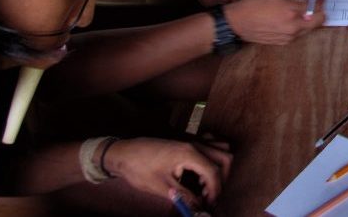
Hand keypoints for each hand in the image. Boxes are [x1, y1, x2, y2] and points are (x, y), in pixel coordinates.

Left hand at [105, 137, 231, 207]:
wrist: (123, 153)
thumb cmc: (139, 168)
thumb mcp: (161, 187)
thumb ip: (184, 197)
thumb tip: (199, 207)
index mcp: (188, 153)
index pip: (213, 172)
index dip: (215, 191)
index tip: (210, 205)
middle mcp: (194, 144)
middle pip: (224, 158)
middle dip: (222, 180)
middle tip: (210, 196)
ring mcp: (191, 140)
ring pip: (221, 148)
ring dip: (220, 167)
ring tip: (206, 184)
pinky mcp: (186, 141)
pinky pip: (210, 142)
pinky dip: (213, 156)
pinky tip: (202, 170)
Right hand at [223, 0, 324, 43]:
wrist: (238, 23)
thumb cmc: (255, 3)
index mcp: (293, 11)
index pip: (318, 4)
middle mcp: (294, 26)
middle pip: (320, 19)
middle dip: (319, 8)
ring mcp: (290, 36)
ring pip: (311, 27)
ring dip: (310, 16)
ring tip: (298, 7)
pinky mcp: (285, 42)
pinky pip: (300, 33)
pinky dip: (300, 24)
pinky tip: (289, 16)